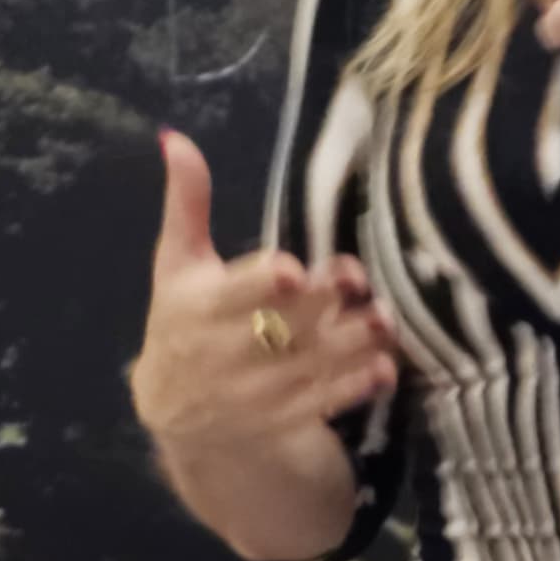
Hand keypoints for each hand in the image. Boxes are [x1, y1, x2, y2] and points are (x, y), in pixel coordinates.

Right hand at [129, 131, 397, 460]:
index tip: (292, 269)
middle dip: (318, 306)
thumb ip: (186, 205)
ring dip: (348, 345)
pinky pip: (321, 404)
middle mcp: (220, 356)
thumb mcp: (176, 265)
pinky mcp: (281, 421)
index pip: (228, 297)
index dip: (258, 285)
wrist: (179, 418)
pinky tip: (385, 367)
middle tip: (359, 281)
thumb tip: (174, 138)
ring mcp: (251, 395)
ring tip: (385, 320)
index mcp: (193, 310)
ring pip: (305, 367)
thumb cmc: (182, 322)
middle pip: (274, 329)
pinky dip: (354, 386)